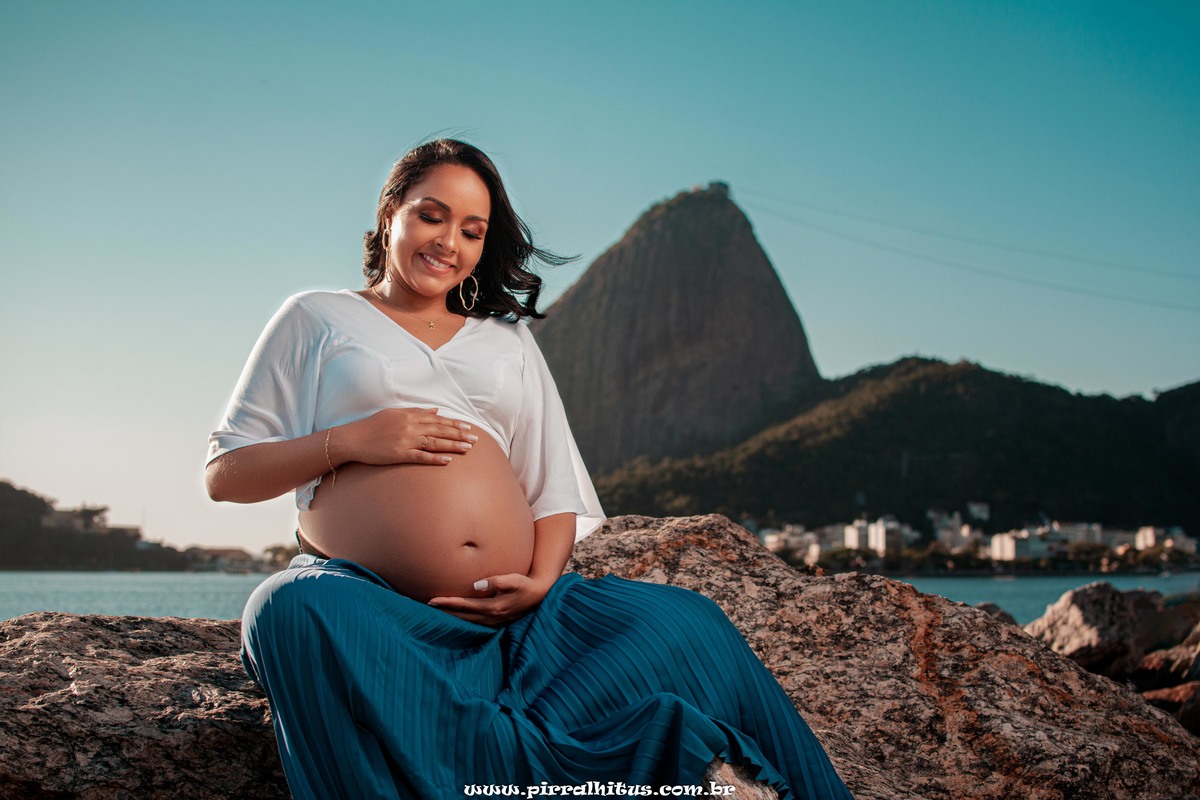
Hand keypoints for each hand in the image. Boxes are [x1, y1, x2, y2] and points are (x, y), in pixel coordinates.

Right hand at [339, 407, 476, 466]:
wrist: (353, 438)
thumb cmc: (373, 425)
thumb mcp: (395, 413)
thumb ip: (416, 411)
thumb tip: (436, 410)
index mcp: (410, 416)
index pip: (437, 420)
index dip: (454, 424)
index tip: (468, 427)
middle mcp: (410, 427)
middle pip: (440, 430)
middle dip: (459, 435)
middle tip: (475, 439)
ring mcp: (405, 441)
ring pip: (435, 443)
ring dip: (453, 445)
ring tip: (468, 448)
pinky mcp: (400, 454)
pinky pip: (421, 457)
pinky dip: (435, 458)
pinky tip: (448, 461)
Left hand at [428, 573, 552, 625]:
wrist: (540, 595)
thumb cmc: (526, 585)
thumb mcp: (515, 580)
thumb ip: (496, 581)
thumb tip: (475, 584)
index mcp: (493, 607)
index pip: (464, 606)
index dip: (447, 603)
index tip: (431, 600)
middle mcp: (491, 617)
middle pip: (461, 616)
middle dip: (444, 611)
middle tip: (426, 606)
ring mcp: (493, 621)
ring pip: (466, 621)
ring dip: (451, 617)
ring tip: (436, 612)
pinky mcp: (495, 620)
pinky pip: (473, 622)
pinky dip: (461, 619)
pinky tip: (455, 616)